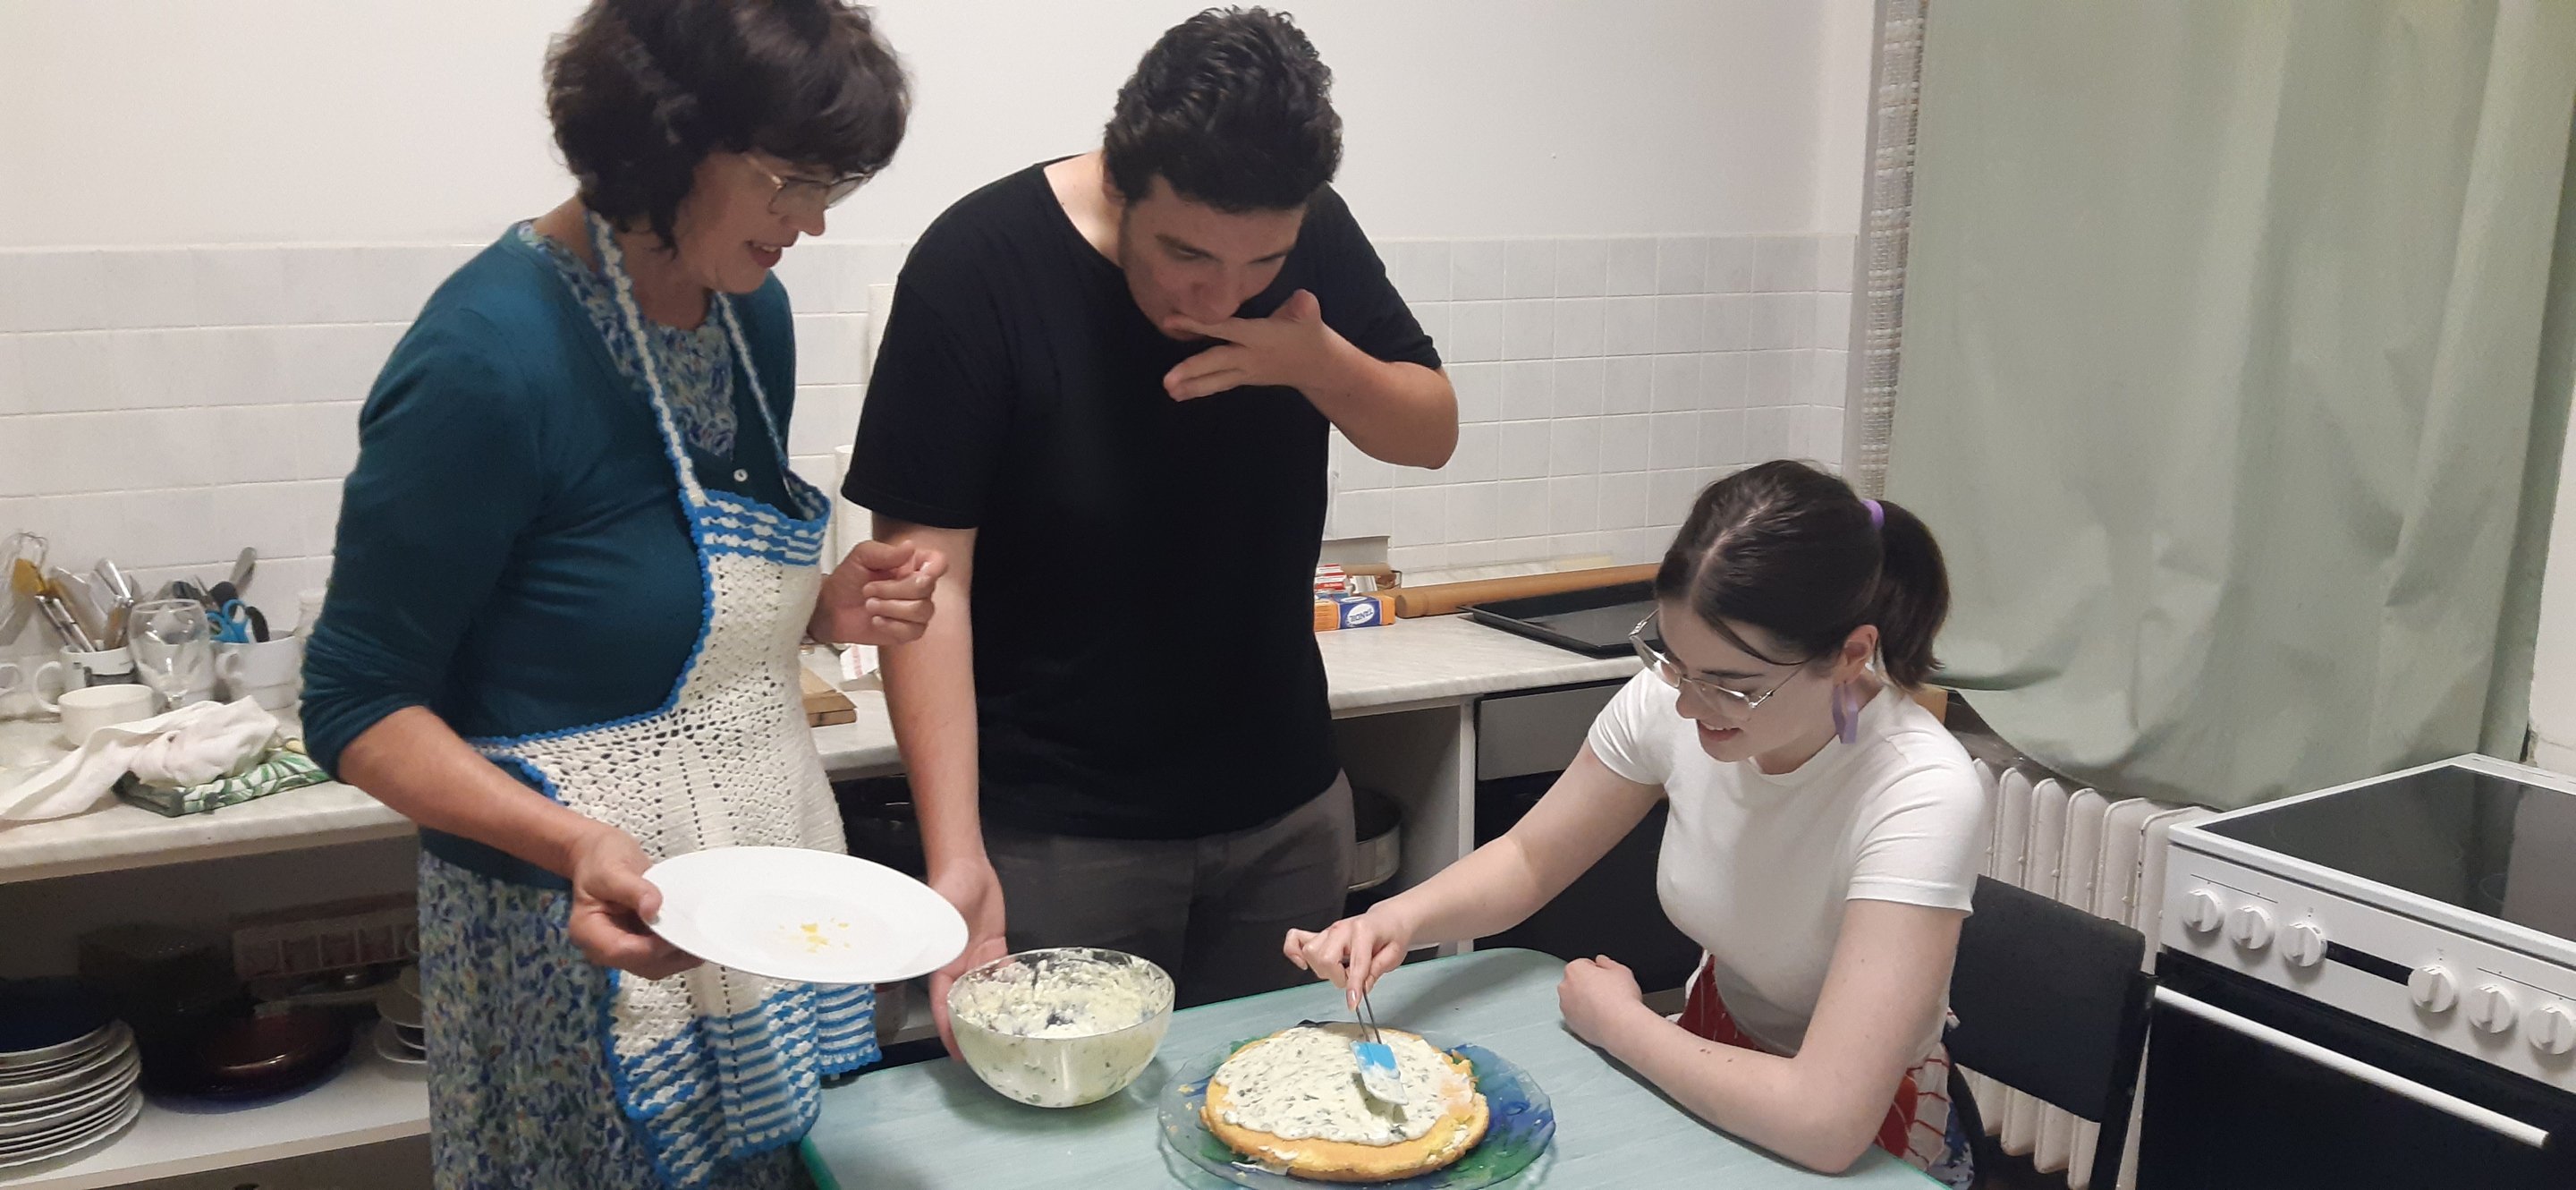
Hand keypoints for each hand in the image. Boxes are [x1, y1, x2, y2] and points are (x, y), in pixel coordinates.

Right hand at [567, 828, 700, 979]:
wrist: (600, 855)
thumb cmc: (601, 860)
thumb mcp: (613, 870)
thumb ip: (634, 890)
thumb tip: (653, 909)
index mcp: (588, 931)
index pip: (620, 951)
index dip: (651, 948)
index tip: (676, 932)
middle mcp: (603, 948)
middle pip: (641, 965)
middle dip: (671, 955)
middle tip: (697, 935)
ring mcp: (622, 948)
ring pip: (655, 965)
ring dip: (678, 955)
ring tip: (699, 935)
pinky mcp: (638, 943)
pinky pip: (660, 955)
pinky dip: (677, 948)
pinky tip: (692, 934)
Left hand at [811, 539, 946, 645]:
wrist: (830, 609)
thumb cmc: (846, 580)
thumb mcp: (861, 557)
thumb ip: (886, 552)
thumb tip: (910, 547)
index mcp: (910, 565)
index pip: (938, 562)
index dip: (934, 567)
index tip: (917, 571)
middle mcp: (917, 587)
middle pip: (927, 589)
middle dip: (894, 590)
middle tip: (868, 589)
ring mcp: (914, 610)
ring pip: (922, 611)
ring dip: (891, 608)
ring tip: (870, 605)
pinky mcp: (906, 631)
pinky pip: (914, 630)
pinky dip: (893, 625)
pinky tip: (876, 620)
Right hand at [926, 861, 1008, 1059]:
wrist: (966, 867)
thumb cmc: (946, 888)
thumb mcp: (935, 914)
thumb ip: (924, 937)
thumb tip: (897, 962)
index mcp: (939, 965)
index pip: (943, 1005)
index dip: (949, 1030)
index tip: (957, 1053)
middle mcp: (957, 968)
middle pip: (964, 1006)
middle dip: (972, 1030)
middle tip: (987, 1054)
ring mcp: (976, 960)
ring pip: (986, 994)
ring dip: (995, 1013)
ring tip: (1008, 1037)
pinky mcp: (994, 950)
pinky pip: (1003, 975)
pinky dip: (1013, 988)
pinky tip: (1026, 1004)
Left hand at [1161, 289, 1347, 400]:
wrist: (1318, 367)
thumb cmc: (1309, 333)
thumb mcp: (1310, 315)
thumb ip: (1304, 307)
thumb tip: (1303, 300)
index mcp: (1260, 336)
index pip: (1226, 329)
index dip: (1200, 324)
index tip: (1171, 320)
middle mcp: (1250, 356)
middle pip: (1217, 363)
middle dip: (1192, 371)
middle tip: (1167, 380)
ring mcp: (1246, 371)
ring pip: (1216, 379)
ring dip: (1191, 386)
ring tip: (1169, 390)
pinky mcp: (1243, 378)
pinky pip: (1219, 384)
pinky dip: (1200, 389)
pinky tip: (1180, 393)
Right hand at [1283, 907, 1412, 1007]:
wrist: (1388, 919)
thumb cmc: (1392, 934)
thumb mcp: (1394, 954)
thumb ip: (1377, 971)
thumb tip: (1361, 988)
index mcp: (1364, 931)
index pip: (1356, 964)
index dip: (1353, 987)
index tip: (1352, 1003)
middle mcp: (1342, 929)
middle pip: (1325, 958)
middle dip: (1338, 977)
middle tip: (1351, 979)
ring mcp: (1329, 931)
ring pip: (1310, 953)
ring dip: (1323, 969)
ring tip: (1339, 970)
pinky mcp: (1321, 934)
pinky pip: (1295, 939)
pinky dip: (1294, 952)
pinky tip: (1302, 963)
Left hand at [1557, 955, 1646, 1048]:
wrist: (1620, 1026)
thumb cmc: (1621, 999)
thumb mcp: (1621, 970)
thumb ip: (1607, 962)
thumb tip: (1602, 961)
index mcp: (1574, 970)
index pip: (1584, 964)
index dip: (1598, 971)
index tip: (1607, 978)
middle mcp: (1565, 987)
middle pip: (1576, 982)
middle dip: (1589, 985)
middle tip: (1607, 993)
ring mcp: (1565, 1007)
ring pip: (1575, 1000)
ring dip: (1585, 1001)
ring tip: (1605, 1007)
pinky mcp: (1570, 1023)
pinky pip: (1577, 1016)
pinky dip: (1585, 1016)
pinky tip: (1600, 1017)